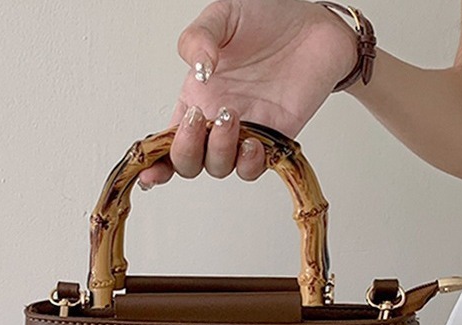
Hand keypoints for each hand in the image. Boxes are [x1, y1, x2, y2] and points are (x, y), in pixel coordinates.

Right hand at [139, 0, 357, 188]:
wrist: (314, 24)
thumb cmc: (267, 17)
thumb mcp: (223, 15)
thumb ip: (198, 39)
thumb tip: (198, 72)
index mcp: (195, 97)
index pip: (166, 141)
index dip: (154, 164)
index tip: (146, 172)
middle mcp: (214, 121)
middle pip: (188, 164)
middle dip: (186, 151)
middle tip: (201, 119)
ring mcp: (243, 133)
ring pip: (218, 168)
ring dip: (218, 151)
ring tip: (231, 116)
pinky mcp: (272, 140)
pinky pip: (252, 169)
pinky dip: (248, 163)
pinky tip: (253, 141)